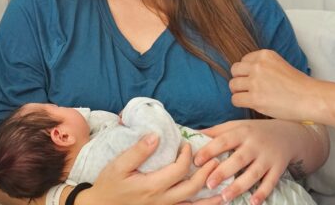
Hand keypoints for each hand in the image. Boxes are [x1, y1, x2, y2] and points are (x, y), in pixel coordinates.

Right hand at [79, 134, 218, 204]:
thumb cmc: (108, 185)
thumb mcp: (118, 166)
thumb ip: (138, 152)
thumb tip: (156, 136)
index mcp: (152, 186)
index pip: (179, 170)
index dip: (187, 156)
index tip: (187, 145)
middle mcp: (162, 201)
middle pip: (192, 188)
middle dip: (206, 173)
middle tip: (216, 160)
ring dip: (211, 198)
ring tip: (225, 189)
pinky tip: (211, 204)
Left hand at [193, 119, 303, 204]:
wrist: (288, 133)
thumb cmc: (255, 131)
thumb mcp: (237, 126)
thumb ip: (216, 131)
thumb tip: (192, 134)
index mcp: (242, 132)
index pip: (224, 140)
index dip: (210, 150)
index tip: (196, 160)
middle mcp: (255, 144)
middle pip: (238, 159)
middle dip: (223, 172)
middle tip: (209, 183)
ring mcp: (267, 157)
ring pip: (253, 173)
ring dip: (239, 186)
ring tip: (225, 197)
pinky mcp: (278, 168)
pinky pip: (271, 182)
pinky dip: (263, 193)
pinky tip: (253, 202)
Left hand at [230, 49, 315, 121]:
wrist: (309, 98)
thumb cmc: (298, 85)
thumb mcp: (279, 64)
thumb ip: (263, 66)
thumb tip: (245, 74)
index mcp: (265, 55)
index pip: (243, 60)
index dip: (247, 72)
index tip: (254, 79)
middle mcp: (258, 65)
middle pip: (235, 70)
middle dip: (239, 80)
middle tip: (247, 89)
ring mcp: (255, 82)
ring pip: (233, 85)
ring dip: (239, 92)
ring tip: (249, 97)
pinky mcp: (254, 98)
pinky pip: (235, 99)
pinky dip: (240, 103)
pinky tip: (250, 104)